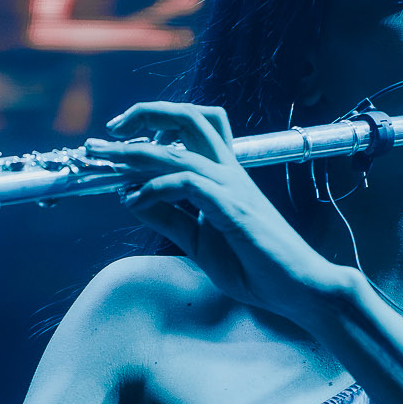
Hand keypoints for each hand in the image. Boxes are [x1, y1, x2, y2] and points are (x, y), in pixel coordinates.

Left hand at [87, 102, 343, 325]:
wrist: (299, 288)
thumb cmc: (256, 266)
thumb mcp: (199, 241)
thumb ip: (168, 218)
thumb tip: (130, 196)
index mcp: (224, 176)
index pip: (191, 128)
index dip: (153, 123)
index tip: (117, 138)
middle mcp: (229, 173)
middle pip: (189, 118)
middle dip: (143, 115)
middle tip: (104, 134)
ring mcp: (233, 189)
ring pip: (180, 152)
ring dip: (134, 155)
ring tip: (103, 161)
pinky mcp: (234, 211)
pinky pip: (190, 185)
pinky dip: (157, 187)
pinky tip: (135, 199)